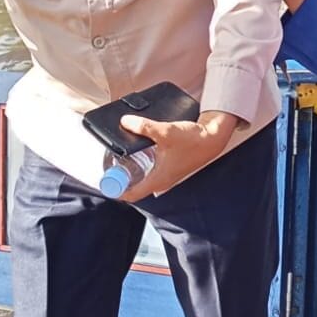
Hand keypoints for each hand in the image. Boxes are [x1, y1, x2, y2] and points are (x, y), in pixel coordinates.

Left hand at [117, 110, 237, 200]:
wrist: (213, 138)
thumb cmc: (194, 141)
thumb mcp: (166, 132)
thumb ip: (144, 127)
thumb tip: (125, 122)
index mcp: (158, 180)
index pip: (131, 195)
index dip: (115, 190)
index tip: (104, 182)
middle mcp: (162, 181)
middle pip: (135, 188)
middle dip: (120, 179)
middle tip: (109, 166)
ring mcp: (167, 175)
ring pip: (143, 179)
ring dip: (131, 172)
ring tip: (120, 159)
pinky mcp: (171, 167)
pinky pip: (151, 172)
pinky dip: (142, 165)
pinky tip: (139, 151)